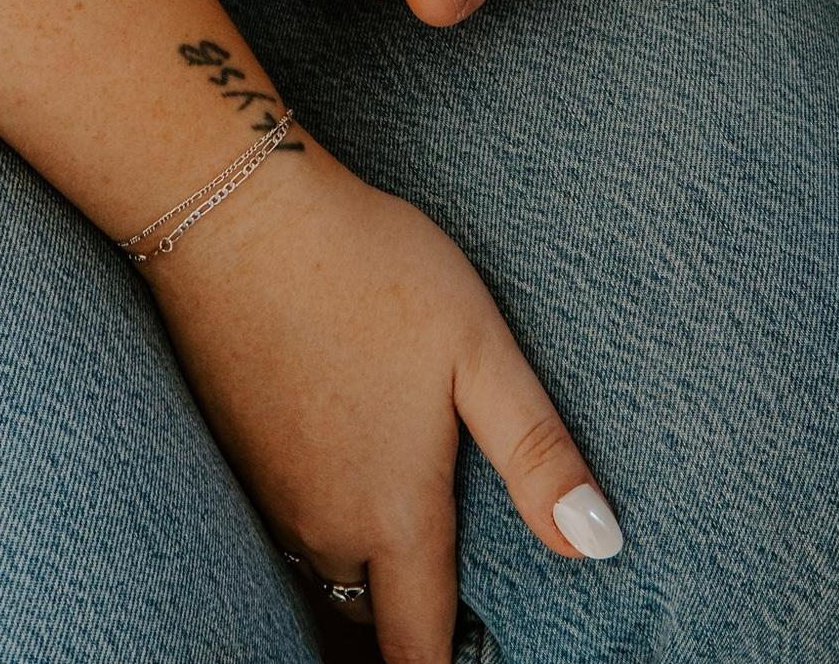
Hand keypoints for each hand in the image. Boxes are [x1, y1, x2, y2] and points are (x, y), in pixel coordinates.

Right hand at [145, 147, 622, 663]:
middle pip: (371, 609)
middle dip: (412, 613)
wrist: (241, 217)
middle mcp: (321, 521)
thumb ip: (536, 457)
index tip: (477, 656)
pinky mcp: (239, 449)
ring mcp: (269, 489)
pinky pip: (292, 518)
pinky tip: (355, 450)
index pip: (415, 648)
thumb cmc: (375, 275)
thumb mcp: (480, 352)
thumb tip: (598, 547)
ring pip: (329, 563)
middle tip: (460, 580)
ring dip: (370, 564)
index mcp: (391, 511)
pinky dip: (329, 515)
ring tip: (418, 527)